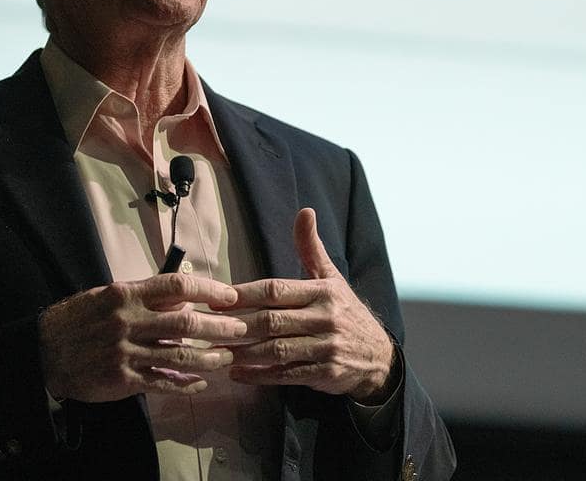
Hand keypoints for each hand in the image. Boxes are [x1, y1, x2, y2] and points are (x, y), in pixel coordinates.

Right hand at [38, 273, 245, 401]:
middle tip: (241, 329)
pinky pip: (162, 383)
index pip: (177, 286)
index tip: (230, 295)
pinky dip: (185, 386)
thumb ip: (147, 296)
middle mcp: (128, 321)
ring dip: (209, 358)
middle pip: (187, 324)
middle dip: (220, 327)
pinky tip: (200, 385)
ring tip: (227, 357)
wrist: (43, 352)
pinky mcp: (122, 380)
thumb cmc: (80, 319)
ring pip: (180, 357)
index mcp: (127, 294)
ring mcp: (125, 353)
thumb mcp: (109, 295)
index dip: (209, 290)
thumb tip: (185, 299)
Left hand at [218, 208, 396, 403]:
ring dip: (243, 351)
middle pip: (272, 320)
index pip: (277, 289)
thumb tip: (304, 211)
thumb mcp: (332, 278)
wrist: (378, 355)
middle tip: (207, 327)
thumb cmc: (346, 312)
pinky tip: (237, 373)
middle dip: (237, 324)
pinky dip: (260, 375)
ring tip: (216, 351)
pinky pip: (286, 374)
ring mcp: (327, 346)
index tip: (218, 298)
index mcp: (323, 291)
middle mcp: (326, 317)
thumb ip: (311, 248)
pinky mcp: (325, 373)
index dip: (245, 294)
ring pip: (276, 349)